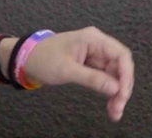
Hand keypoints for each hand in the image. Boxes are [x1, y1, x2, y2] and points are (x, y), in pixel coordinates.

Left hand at [19, 27, 134, 121]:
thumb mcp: (66, 70)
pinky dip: (108, 91)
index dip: (126, 75)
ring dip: (117, 92)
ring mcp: (95, 55)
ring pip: (115, 74)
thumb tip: (115, 88)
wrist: (25, 59)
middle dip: (122, 87)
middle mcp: (98, 45)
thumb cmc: (43, 59)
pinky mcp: (91, 65)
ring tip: (114, 112)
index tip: (123, 94)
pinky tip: (110, 104)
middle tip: (118, 108)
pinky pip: (105, 78)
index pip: (121, 55)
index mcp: (94, 39)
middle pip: (120, 66)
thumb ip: (92, 78)